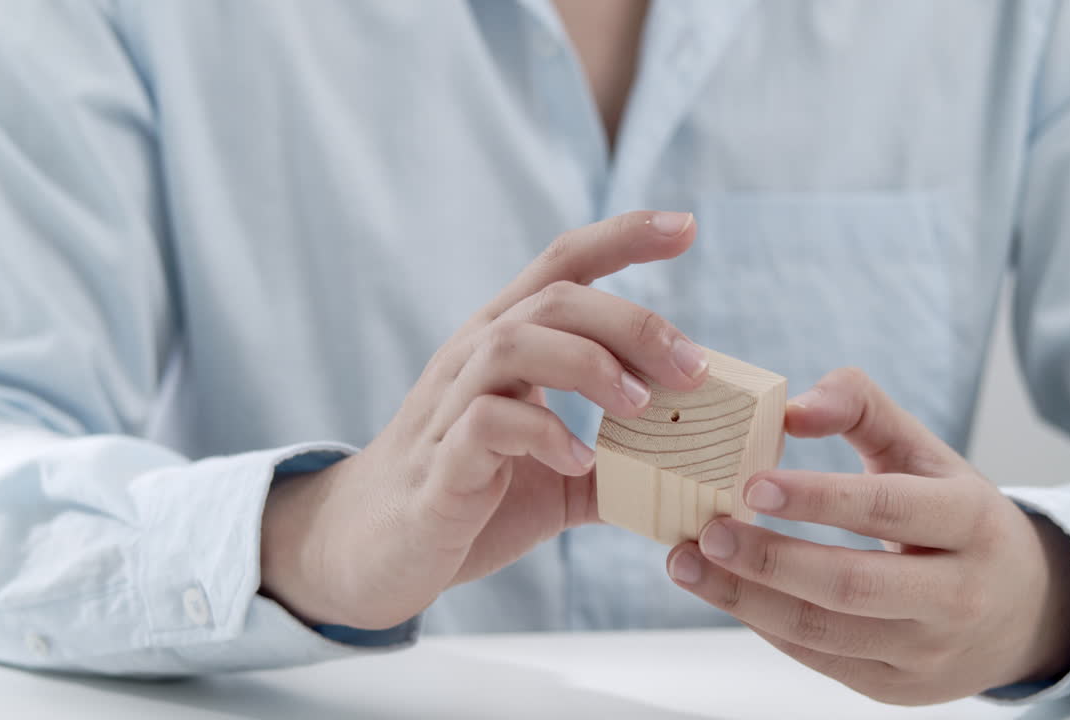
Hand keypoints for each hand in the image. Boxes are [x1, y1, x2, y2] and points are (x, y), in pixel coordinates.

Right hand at [261, 211, 709, 629]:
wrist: (377, 551)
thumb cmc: (468, 496)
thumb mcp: (553, 471)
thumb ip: (611, 457)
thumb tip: (690, 464)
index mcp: (502, 345)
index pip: (561, 265)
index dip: (622, 237)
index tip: (687, 227)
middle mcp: (472, 359)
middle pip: (551, 299)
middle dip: (631, 322)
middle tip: (692, 368)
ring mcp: (450, 407)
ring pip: (514, 343)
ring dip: (590, 366)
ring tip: (640, 408)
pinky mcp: (440, 464)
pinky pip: (487, 422)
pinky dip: (544, 434)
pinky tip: (579, 462)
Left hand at [666, 367, 1069, 704]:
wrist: (1022, 612)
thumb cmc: (955, 519)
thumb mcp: (925, 453)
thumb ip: (861, 408)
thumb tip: (793, 406)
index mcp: (968, 521)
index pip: (887, 509)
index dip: (819, 499)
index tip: (751, 485)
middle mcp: (956, 594)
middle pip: (850, 583)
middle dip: (768, 560)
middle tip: (706, 531)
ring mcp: (927, 650)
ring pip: (824, 632)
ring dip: (745, 599)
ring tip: (687, 563)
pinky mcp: (896, 687)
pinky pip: (818, 659)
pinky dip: (763, 625)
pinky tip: (722, 591)